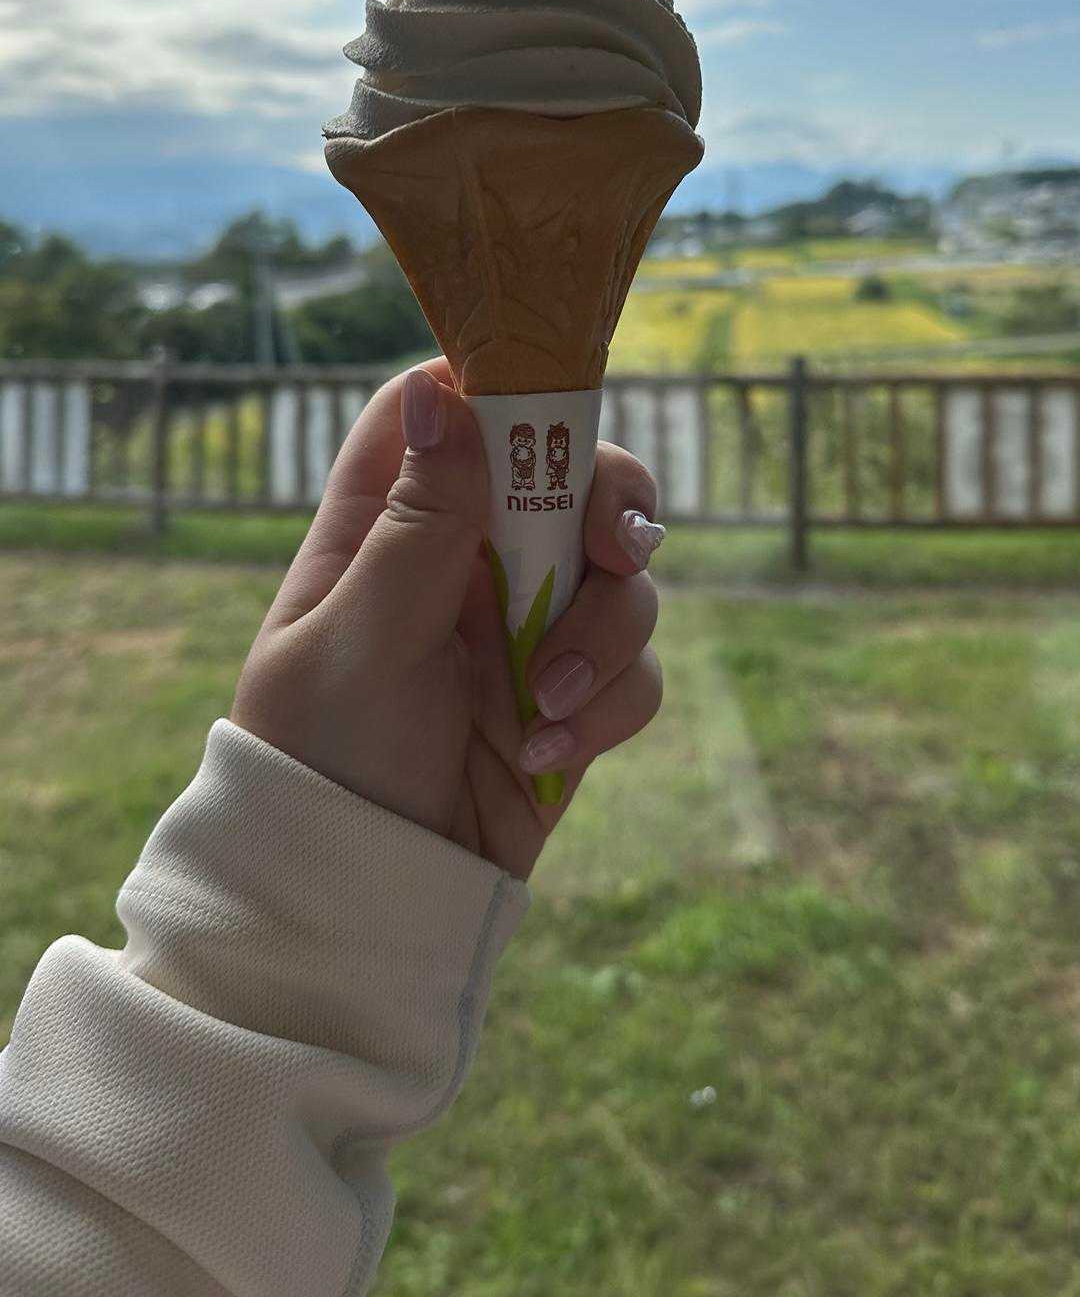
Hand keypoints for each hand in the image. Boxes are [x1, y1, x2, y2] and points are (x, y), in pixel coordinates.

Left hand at [232, 361, 664, 880]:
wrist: (358, 906)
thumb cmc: (322, 764)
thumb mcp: (359, 642)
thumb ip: (416, 526)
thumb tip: (442, 394)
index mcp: (385, 525)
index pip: (444, 408)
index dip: (499, 389)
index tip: (547, 418)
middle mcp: (462, 561)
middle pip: (566, 472)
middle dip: (605, 501)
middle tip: (612, 545)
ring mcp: (525, 628)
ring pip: (621, 573)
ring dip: (608, 627)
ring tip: (549, 698)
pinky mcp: (572, 700)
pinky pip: (635, 668)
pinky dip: (610, 704)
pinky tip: (544, 755)